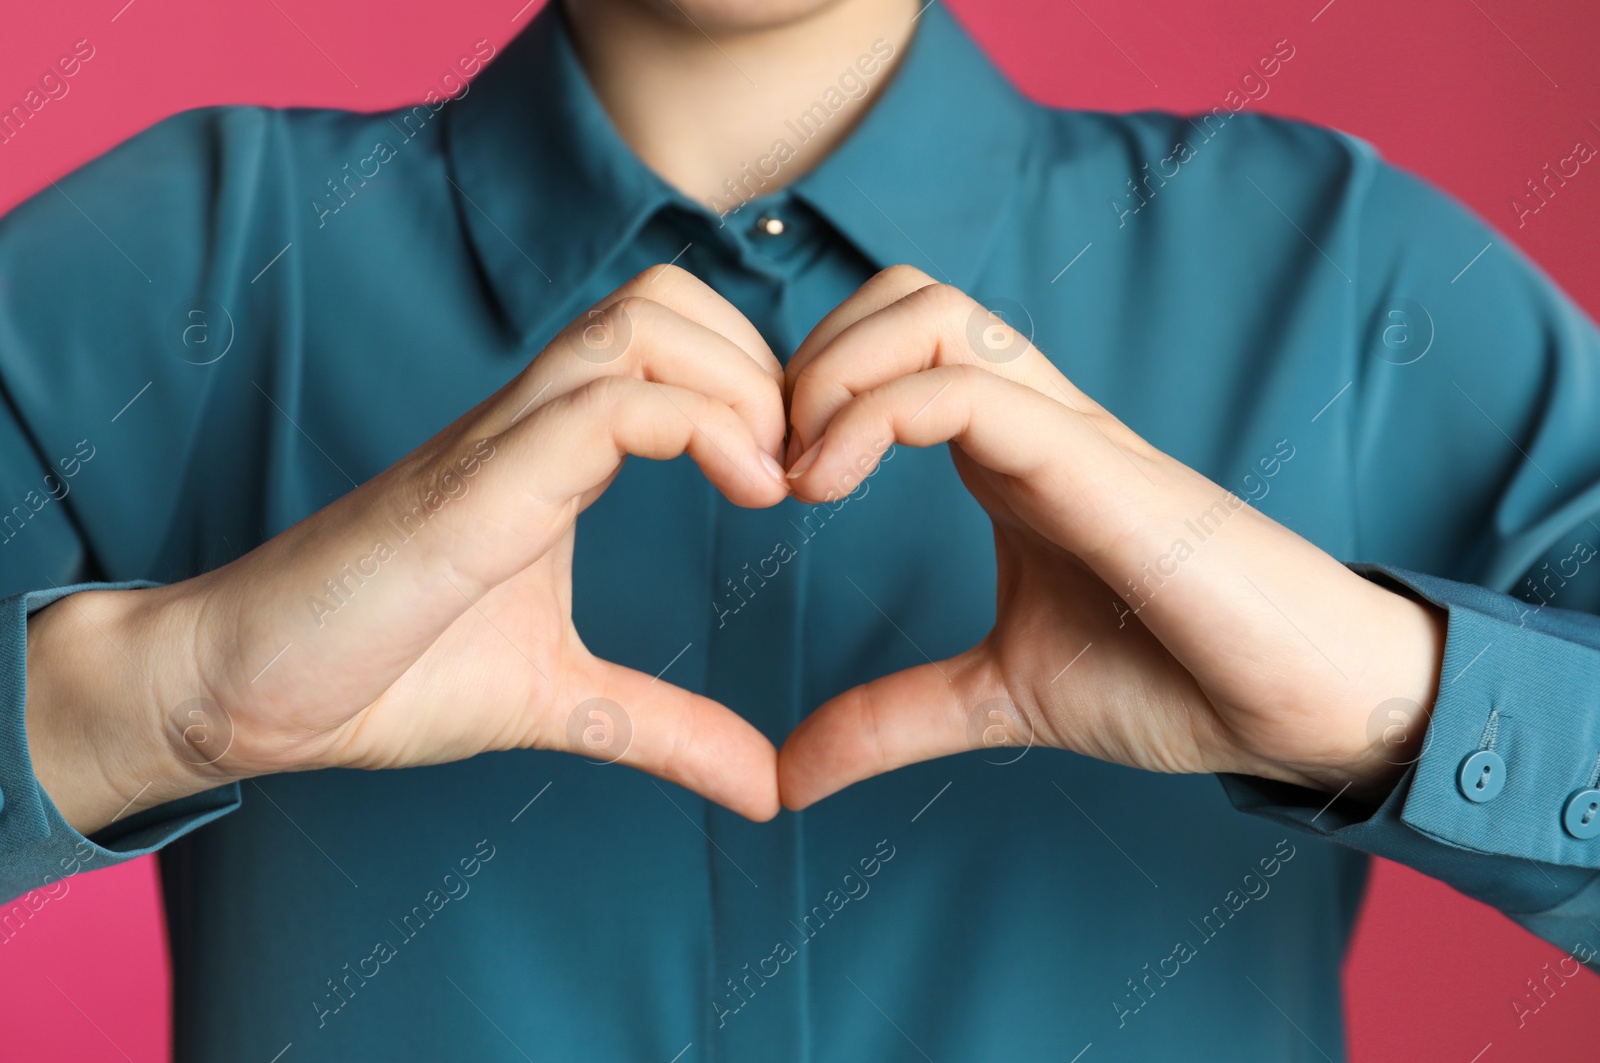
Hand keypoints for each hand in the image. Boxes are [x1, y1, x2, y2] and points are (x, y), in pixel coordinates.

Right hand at [27, 265, 791, 832]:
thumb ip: (666, 729)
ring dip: (737, 384)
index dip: (756, 381)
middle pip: (664, 294)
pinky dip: (695, 427)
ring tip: (771, 480)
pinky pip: (598, 408)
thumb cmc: (382, 674)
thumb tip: (766, 786)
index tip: (798, 477)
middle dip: (762, 363)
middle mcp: (525, 423)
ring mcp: (495, 446)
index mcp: (549, 450)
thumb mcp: (562, 701)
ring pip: (635, 325)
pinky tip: (741, 492)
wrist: (237, 688)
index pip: (669, 335)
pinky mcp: (468, 494)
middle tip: (799, 469)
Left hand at [776, 266, 1445, 809]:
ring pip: (934, 310)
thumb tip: (788, 775)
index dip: (807, 389)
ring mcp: (1067, 432)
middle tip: (771, 467)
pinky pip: (970, 387)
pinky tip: (832, 486)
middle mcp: (1034, 420)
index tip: (764, 485)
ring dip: (834, 372)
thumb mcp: (999, 698)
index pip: (895, 343)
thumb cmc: (1177, 679)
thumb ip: (893, 719)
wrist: (1300, 707)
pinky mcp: (1097, 464)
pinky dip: (875, 413)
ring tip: (801, 476)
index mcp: (1008, 455)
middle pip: (905, 293)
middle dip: (809, 357)